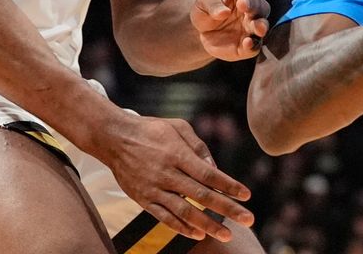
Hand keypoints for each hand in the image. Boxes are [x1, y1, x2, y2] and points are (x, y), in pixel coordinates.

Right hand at [103, 114, 253, 241]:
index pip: (208, 174)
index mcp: (177, 154)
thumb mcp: (178, 127)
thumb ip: (198, 147)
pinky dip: (181, 228)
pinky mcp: (143, 199)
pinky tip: (198, 234)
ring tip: (226, 234)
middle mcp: (167, 174)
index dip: (229, 186)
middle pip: (201, 195)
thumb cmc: (152, 130)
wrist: (115, 138)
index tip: (246, 195)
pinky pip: (164, 218)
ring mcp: (154, 189)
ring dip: (207, 225)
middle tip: (248, 220)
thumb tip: (215, 169)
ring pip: (184, 211)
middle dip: (227, 209)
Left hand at [191, 0, 269, 59]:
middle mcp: (253, 10)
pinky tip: (249, 45)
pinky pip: (255, 47)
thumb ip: (212, 3)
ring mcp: (252, 29)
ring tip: (258, 29)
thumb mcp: (203, 1)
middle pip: (261, 5)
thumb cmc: (207, 10)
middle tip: (242, 4)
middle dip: (253, 5)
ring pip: (262, 25)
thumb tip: (224, 12)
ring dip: (261, 26)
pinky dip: (254, 46)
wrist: (203, 32)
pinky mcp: (247, 46)